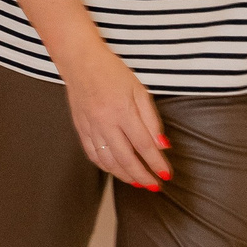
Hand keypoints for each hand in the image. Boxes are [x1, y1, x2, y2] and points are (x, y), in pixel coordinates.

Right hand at [58, 40, 170, 189]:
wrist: (80, 61)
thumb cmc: (112, 72)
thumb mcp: (139, 90)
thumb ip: (151, 120)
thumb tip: (162, 146)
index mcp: (123, 111)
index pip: (144, 145)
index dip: (156, 163)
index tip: (166, 174)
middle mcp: (105, 122)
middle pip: (125, 159)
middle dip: (142, 176)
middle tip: (154, 185)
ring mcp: (90, 127)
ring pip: (107, 161)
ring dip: (124, 175)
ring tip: (138, 182)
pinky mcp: (80, 128)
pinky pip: (92, 154)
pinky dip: (105, 166)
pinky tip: (116, 170)